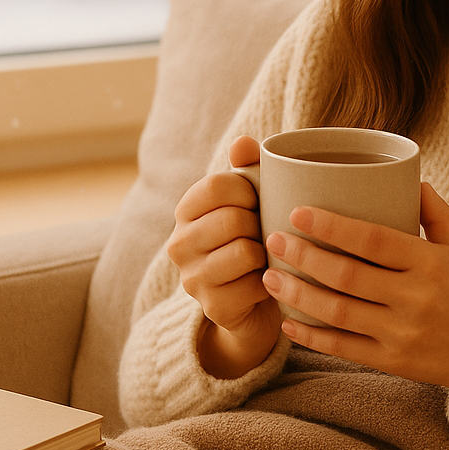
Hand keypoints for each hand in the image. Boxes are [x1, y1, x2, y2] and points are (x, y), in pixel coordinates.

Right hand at [167, 135, 282, 378]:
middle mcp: (178, 244)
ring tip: (266, 256)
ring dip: (266, 254)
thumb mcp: (253, 200)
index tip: (259, 201)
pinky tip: (267, 283)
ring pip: (244, 252)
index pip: (217, 185)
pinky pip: (253, 284)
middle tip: (266, 233)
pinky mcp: (212, 307)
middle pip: (232, 219)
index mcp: (186, 210)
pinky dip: (270, 282)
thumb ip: (248, 167)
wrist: (257, 303)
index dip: (249, 190)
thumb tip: (243, 142)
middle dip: (260, 225)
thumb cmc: (256, 238)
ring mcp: (192, 278)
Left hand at [261, 183, 448, 402]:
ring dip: (298, 295)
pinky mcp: (392, 362)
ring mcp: (402, 333)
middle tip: (274, 240)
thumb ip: (436, 212)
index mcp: (429, 263)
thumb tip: (411, 176)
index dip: (331, 227)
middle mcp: (415, 298)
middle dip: (304, 257)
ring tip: (270, 278)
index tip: (298, 213)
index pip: (373, 240)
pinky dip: (311, 337)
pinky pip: (343, 348)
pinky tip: (287, 323)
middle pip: (347, 275)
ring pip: (338, 312)